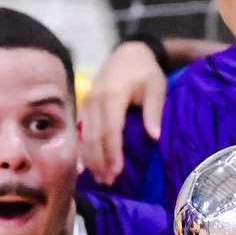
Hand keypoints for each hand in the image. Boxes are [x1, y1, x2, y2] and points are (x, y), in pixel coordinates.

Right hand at [80, 40, 165, 184]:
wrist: (128, 53)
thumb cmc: (145, 72)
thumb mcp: (156, 86)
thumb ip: (154, 110)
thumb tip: (155, 136)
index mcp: (112, 95)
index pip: (110, 130)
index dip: (112, 153)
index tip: (117, 172)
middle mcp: (95, 100)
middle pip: (94, 137)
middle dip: (100, 161)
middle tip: (109, 182)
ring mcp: (86, 102)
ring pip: (84, 136)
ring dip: (91, 159)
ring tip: (100, 178)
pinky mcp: (83, 106)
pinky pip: (79, 130)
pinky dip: (81, 149)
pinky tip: (84, 166)